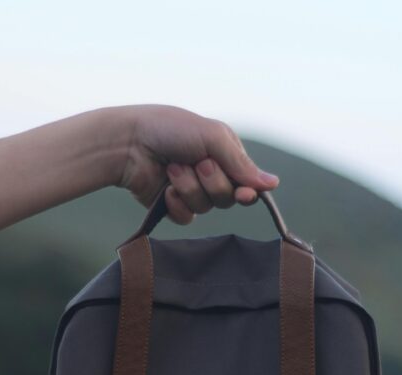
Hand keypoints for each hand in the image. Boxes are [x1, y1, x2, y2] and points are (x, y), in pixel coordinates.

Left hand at [116, 104, 279, 224]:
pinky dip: (177, 204)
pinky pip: (187, 218)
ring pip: (207, 208)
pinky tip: (165, 189)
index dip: (247, 191)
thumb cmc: (170, 130)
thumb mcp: (211, 137)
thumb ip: (241, 163)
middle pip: (229, 198)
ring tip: (172, 168)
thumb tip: (272, 185)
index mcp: (224, 154)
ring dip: (189, 187)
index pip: (247, 182)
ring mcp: (192, 190)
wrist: (129, 142)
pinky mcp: (173, 206)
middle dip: (213, 182)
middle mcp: (211, 173)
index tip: (243, 194)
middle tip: (196, 163)